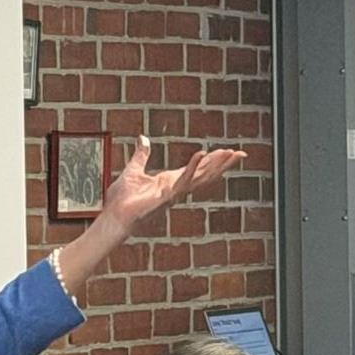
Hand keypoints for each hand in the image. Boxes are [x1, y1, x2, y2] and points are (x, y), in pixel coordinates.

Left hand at [97, 136, 244, 236]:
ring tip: (229, 153)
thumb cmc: (122, 199)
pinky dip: (192, 167)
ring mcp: (173, 193)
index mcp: (171, 181)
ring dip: (215, 165)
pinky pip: (182, 181)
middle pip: (205, 174)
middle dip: (223, 164)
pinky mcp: (165, 197)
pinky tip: (201, 154)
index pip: (197, 168)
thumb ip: (142, 154)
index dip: (213, 160)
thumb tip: (144, 138)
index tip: (228, 150)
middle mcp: (175, 188)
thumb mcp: (134, 169)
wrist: (113, 216)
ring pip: (200, 178)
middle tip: (241, 153)